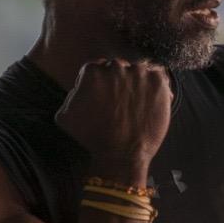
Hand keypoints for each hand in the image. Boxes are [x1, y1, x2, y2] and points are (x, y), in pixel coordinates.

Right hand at [55, 59, 171, 178]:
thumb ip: (72, 93)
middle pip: (118, 68)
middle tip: (121, 104)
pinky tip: (150, 102)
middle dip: (119, 83)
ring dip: (137, 84)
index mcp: (92, 71)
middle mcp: (116, 67)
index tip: (106, 96)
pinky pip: (158, 76)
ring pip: (138, 72)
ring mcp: (139, 74)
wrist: (121, 155)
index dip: (101, 83)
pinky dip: (155, 87)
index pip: (98, 67)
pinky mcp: (158, 83)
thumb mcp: (65, 115)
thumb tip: (81, 86)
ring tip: (136, 106)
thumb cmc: (92, 139)